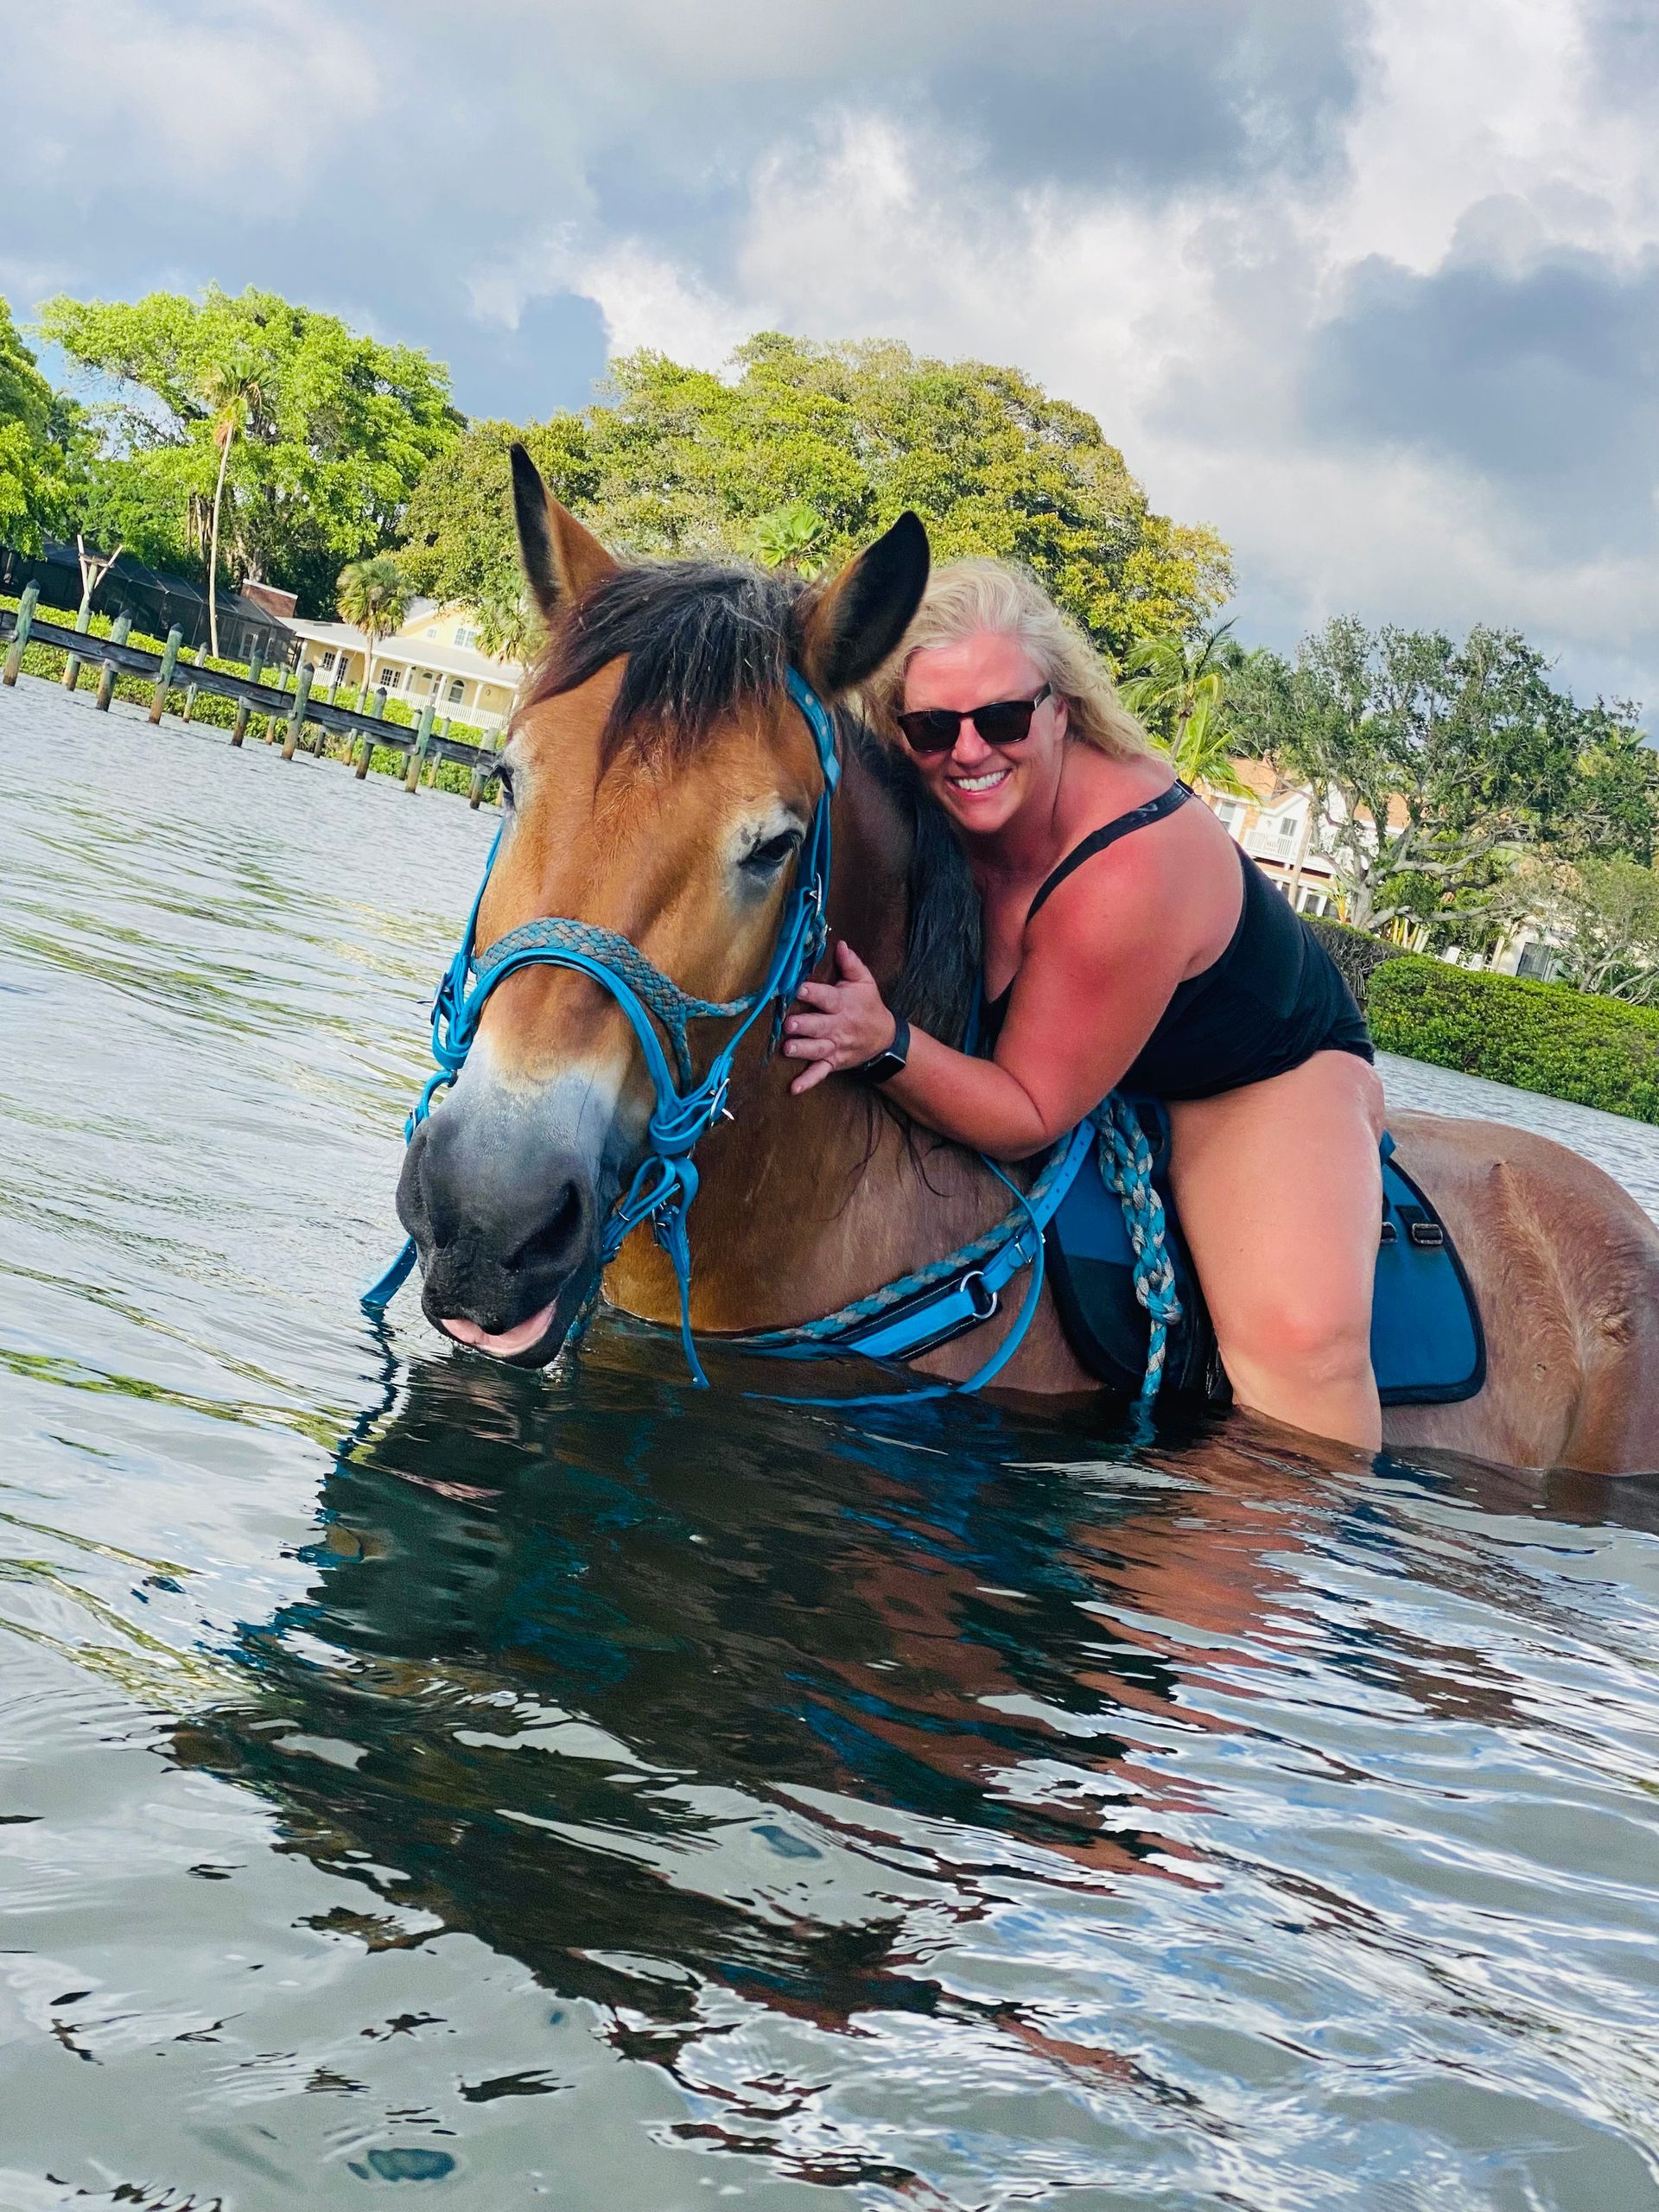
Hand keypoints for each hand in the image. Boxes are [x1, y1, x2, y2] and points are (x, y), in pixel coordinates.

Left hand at [782, 941, 895, 1095]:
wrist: (884, 1038)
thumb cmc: (868, 1006)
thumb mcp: (864, 982)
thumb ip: (851, 964)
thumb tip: (840, 944)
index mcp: (842, 1004)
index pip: (827, 998)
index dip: (813, 994)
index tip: (799, 989)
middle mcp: (837, 1027)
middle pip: (819, 1027)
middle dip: (804, 1026)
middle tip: (789, 1024)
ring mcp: (835, 1047)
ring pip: (817, 1050)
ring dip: (802, 1050)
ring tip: (787, 1049)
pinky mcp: (833, 1062)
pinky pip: (820, 1073)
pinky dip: (807, 1082)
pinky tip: (794, 1088)